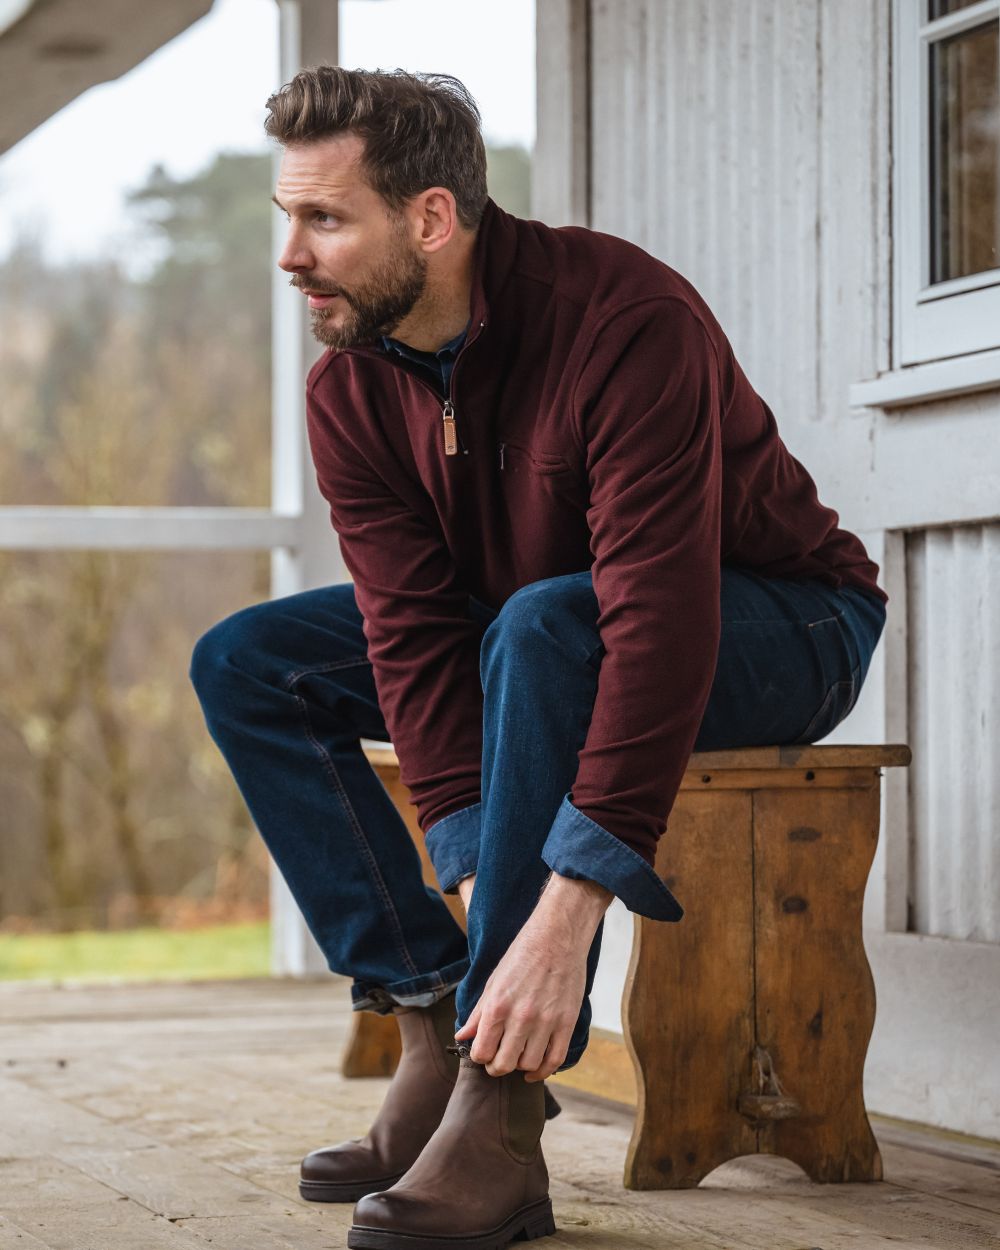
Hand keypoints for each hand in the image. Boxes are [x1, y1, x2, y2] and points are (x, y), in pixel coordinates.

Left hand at [454, 872, 611, 1081]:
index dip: (479, 1057)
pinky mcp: (566, 1022)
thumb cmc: (522, 955)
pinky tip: (535, 1068)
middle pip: (504, 1065)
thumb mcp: (494, 981)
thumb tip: (461, 1036)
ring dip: (520, 1067)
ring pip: (529, 1065)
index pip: (482, 1053)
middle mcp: (521, 1017)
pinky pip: (555, 1059)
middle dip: (497, 1067)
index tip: (483, 1052)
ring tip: (517, 1056)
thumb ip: (478, 1013)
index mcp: (498, 1006)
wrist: (557, 935)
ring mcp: (546, 1022)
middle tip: (498, 1060)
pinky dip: (544, 1070)